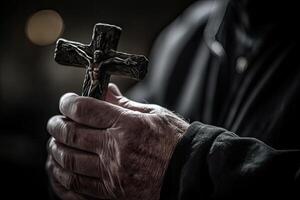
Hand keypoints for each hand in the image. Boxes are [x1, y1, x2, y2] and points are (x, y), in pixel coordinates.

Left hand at [46, 84, 188, 199]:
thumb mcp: (155, 115)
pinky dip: (62, 179)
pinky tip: (59, 171)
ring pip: (69, 163)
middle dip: (57, 126)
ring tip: (55, 144)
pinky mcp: (112, 194)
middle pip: (72, 135)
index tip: (66, 102)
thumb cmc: (176, 141)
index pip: (84, 110)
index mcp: (127, 126)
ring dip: (56, 151)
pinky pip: (77, 189)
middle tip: (55, 122)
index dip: (69, 103)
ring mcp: (112, 175)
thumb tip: (105, 90)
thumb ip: (125, 104)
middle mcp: (115, 151)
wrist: (191, 174)